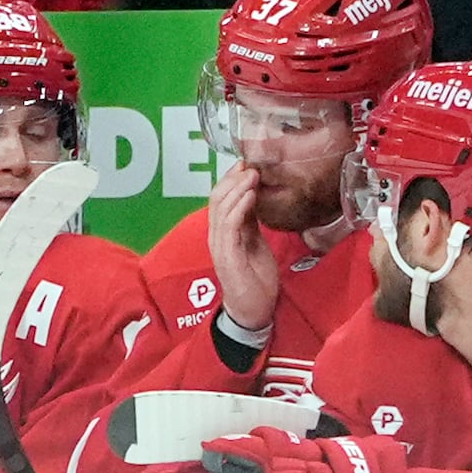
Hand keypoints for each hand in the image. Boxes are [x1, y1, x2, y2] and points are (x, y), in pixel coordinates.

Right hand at [208, 163, 279, 333]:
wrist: (253, 309)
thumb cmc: (255, 276)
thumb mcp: (255, 241)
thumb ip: (250, 220)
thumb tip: (254, 195)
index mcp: (223, 232)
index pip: (220, 198)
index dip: (231, 179)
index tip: (246, 163)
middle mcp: (217, 236)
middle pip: (216, 198)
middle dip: (233, 178)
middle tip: (250, 165)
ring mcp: (220, 246)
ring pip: (220, 209)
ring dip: (237, 188)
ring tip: (252, 175)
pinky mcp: (228, 257)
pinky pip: (230, 227)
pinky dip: (239, 208)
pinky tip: (250, 196)